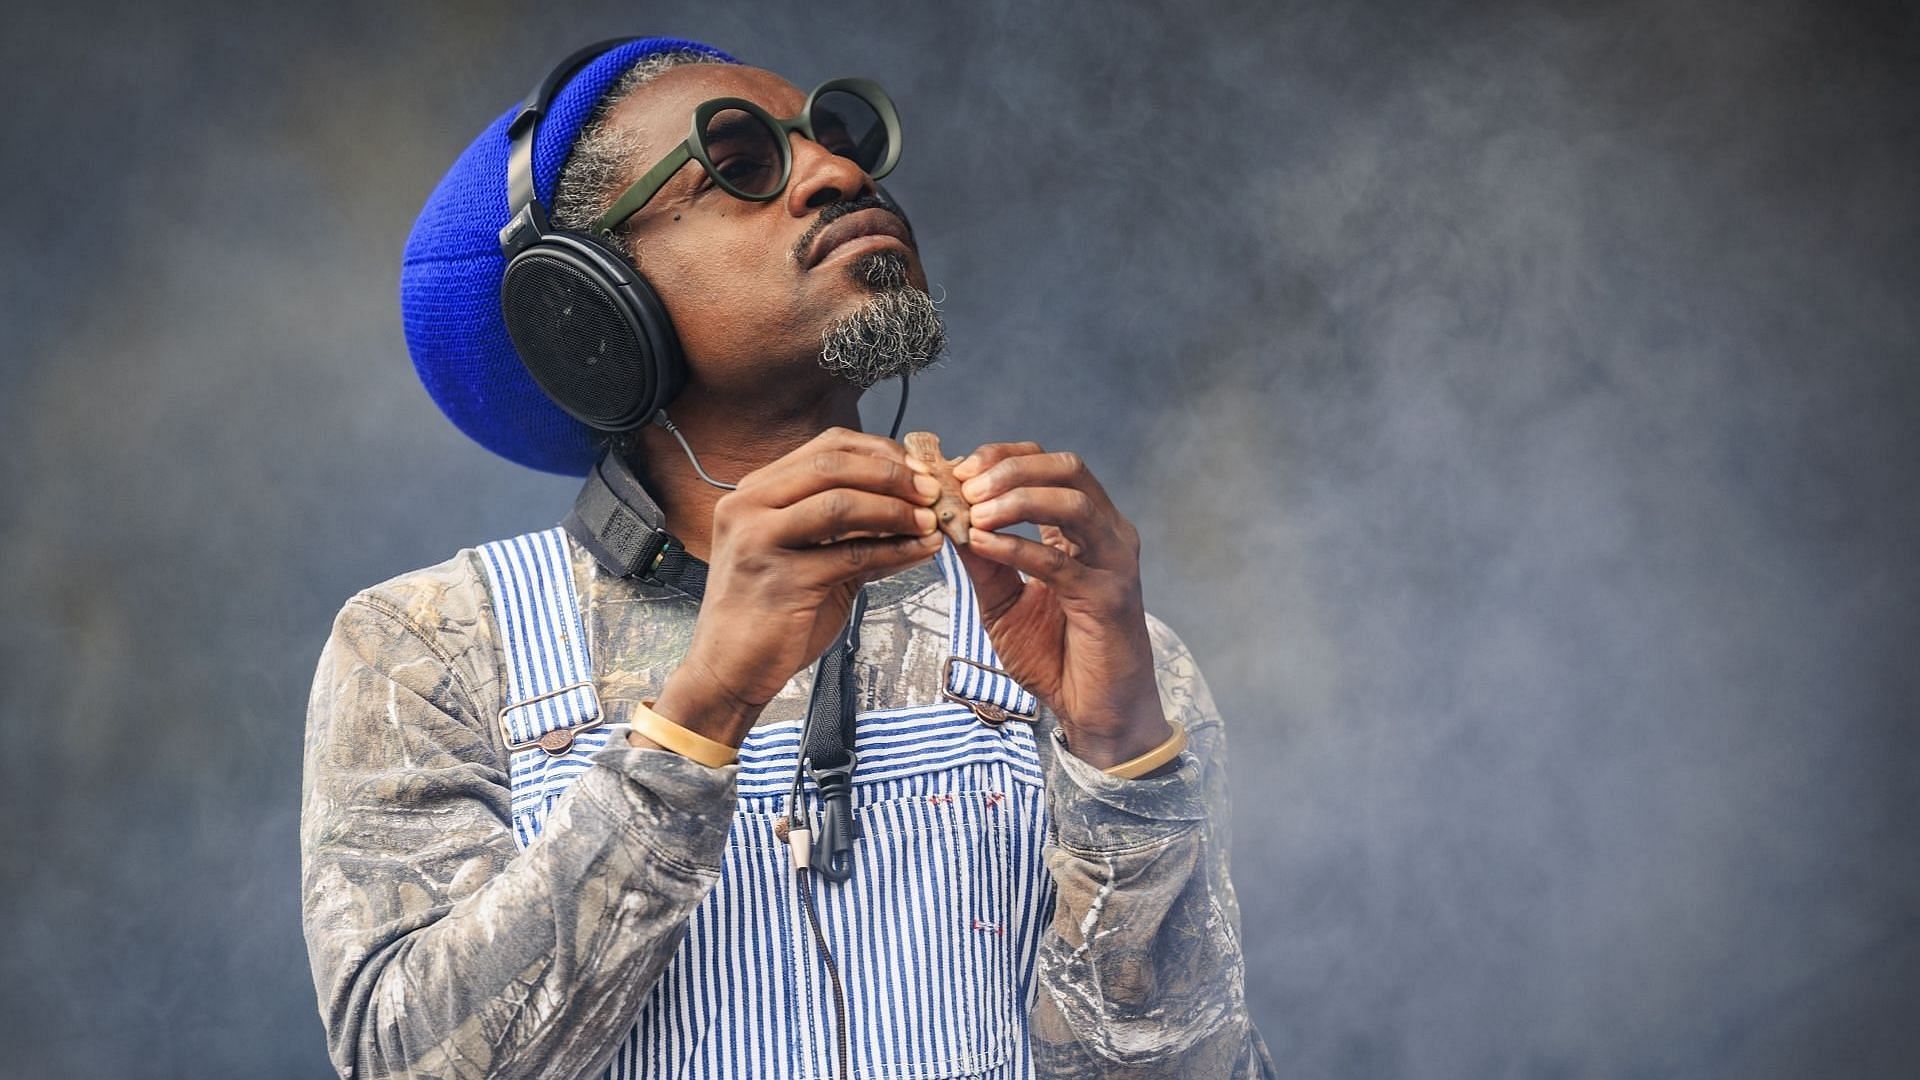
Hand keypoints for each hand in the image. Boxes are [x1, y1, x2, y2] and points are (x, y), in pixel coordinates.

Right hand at [654, 427, 943, 743]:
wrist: (729, 670)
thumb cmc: (770, 614)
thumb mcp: (809, 557)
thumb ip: (853, 529)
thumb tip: (915, 508)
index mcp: (754, 492)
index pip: (826, 447)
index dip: (880, 452)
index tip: (918, 469)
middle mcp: (748, 507)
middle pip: (833, 465)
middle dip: (892, 474)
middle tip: (932, 490)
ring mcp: (760, 541)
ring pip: (841, 503)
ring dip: (896, 509)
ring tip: (930, 520)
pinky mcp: (781, 580)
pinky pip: (851, 554)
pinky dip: (895, 549)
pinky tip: (921, 551)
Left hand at [941, 442, 1173, 768]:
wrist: (1093, 709)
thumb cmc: (1055, 655)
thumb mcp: (1003, 600)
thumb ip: (981, 560)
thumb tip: (946, 519)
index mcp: (1085, 528)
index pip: (1048, 466)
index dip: (1002, 457)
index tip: (957, 469)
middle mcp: (1106, 534)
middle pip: (1066, 468)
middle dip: (1010, 468)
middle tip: (964, 484)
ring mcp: (1113, 562)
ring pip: (1072, 503)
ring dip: (1016, 498)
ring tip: (974, 512)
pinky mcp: (1108, 597)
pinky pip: (1060, 561)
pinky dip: (1016, 546)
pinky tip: (982, 543)